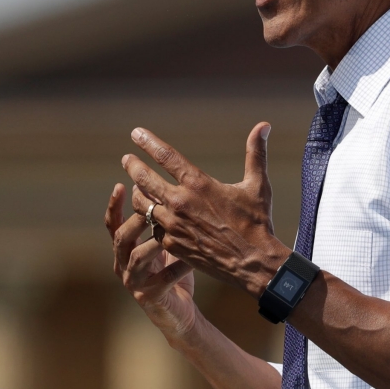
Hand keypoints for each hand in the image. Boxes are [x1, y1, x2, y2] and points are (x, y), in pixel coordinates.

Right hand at [104, 183, 196, 342]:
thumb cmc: (172, 273)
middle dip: (134, 220)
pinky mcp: (149, 298)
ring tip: (168, 228)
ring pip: (136, 257)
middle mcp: (122, 266)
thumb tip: (159, 188)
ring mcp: (133, 283)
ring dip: (153, 241)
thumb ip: (158, 223)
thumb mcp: (164, 245)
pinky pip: (164, 279)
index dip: (114, 205)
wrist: (179, 313)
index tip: (120, 185)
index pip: (112, 224)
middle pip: (120, 238)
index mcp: (124, 251)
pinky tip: (193, 258)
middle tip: (151, 206)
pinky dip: (178, 266)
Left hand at [121, 123, 290, 297]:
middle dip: (132, 166)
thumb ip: (255, 153)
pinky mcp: (172, 244)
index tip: (136, 133)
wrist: (252, 263)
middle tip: (126, 159)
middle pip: (144, 178)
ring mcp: (173, 225)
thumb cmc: (256, 223)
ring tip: (138, 187)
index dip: (148, 142)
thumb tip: (263, 125)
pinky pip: (152, 228)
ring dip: (138, 193)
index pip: (166, 156)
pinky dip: (150, 219)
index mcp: (198, 184)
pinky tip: (152, 216)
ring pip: (142, 204)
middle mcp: (180, 202)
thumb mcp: (257, 185)